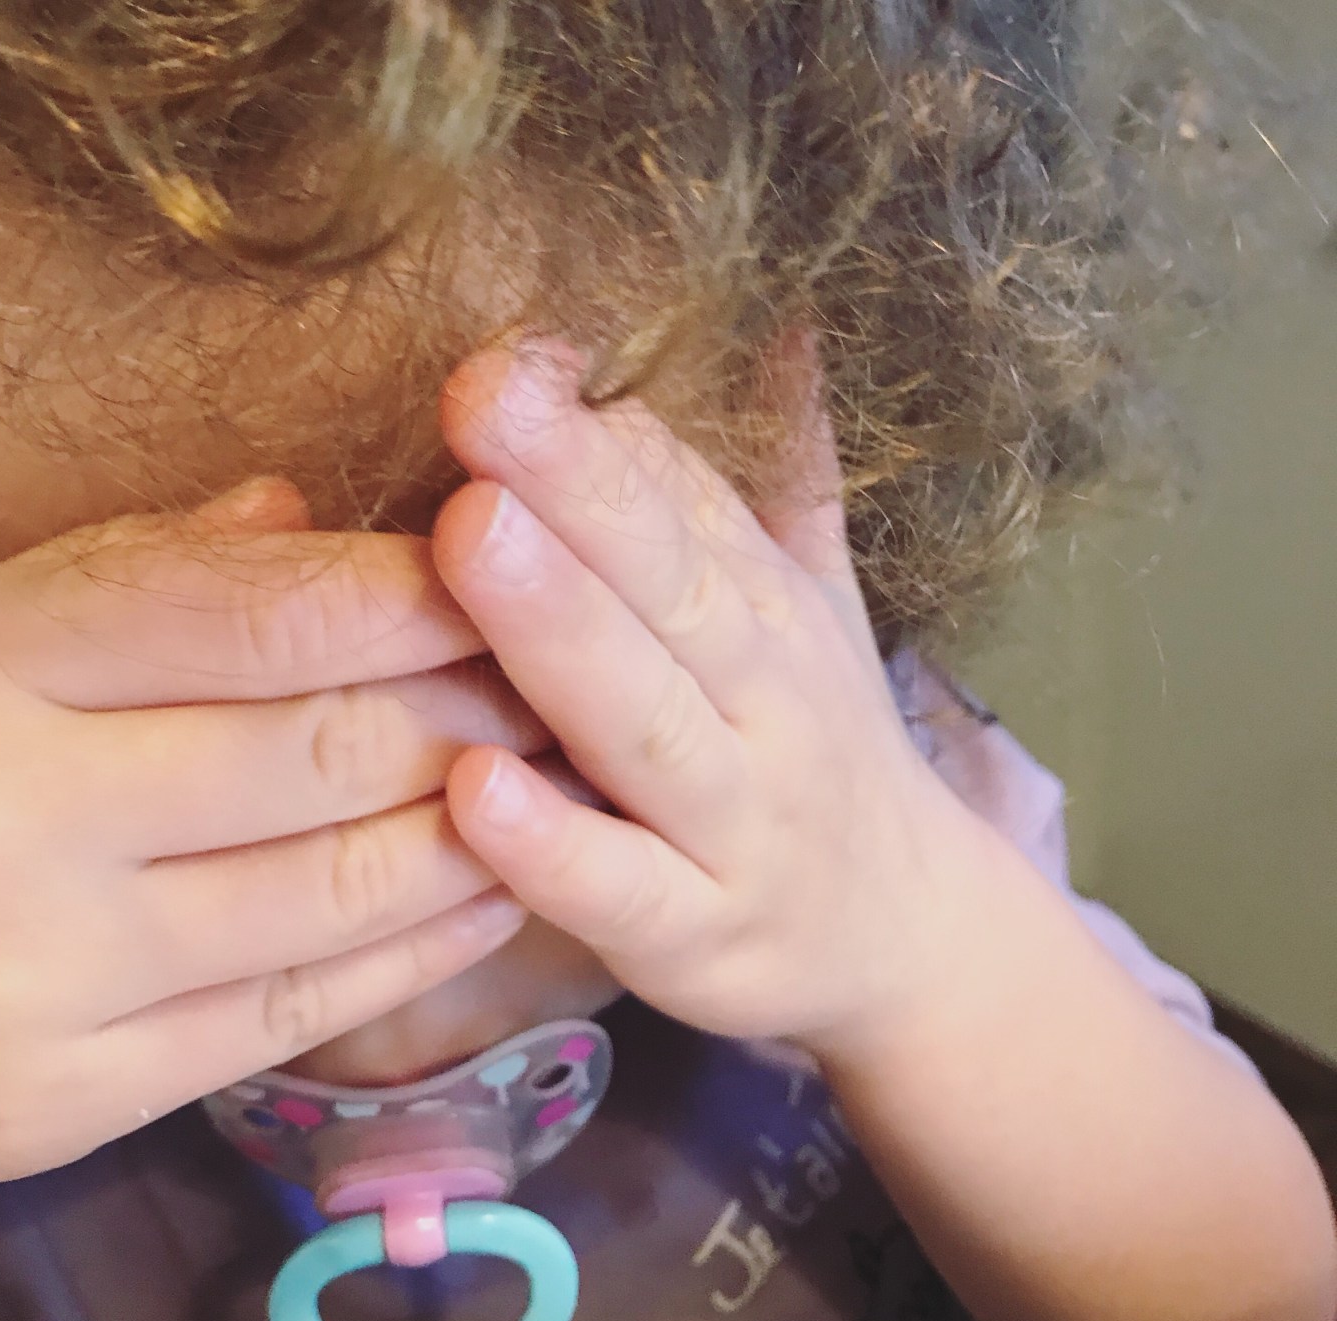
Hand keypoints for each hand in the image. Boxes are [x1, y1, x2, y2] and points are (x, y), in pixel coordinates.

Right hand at [0, 480, 549, 1185]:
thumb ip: (135, 571)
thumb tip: (303, 510)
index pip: (254, 614)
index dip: (409, 591)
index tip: (507, 570)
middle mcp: (10, 823)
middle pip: (321, 750)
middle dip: (476, 708)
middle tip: (563, 680)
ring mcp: (41, 982)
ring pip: (335, 889)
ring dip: (481, 828)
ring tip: (564, 779)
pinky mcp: (65, 1101)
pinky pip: (297, 1013)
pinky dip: (424, 951)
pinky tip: (502, 893)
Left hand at [432, 342, 976, 1051]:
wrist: (911, 936)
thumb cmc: (822, 755)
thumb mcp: (821, 612)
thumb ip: (793, 480)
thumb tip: (794, 320)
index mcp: (772, 614)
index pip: (688, 505)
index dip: (601, 429)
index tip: (513, 350)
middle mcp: (764, 706)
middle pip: (672, 591)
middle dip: (578, 492)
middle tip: (483, 398)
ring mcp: (736, 827)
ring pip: (646, 727)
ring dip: (560, 635)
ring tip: (470, 541)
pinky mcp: (700, 939)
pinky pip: (625, 891)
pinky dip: (554, 848)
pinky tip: (472, 791)